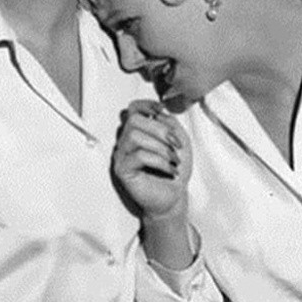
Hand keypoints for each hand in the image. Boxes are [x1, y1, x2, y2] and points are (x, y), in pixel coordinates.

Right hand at [113, 99, 190, 220]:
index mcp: (139, 131)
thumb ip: (169, 123)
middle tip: (176, 144)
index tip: (162, 110)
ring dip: (160, 147)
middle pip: (134, 120)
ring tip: (174, 160)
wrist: (174, 196)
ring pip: (134, 136)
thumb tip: (159, 113)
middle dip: (159, 129)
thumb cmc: (174, 168)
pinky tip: (170, 170)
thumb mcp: (179, 140)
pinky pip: (138, 156)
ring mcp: (122, 155)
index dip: (146, 105)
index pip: (133, 109)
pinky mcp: (122, 170)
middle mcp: (126, 141)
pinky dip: (159, 161)